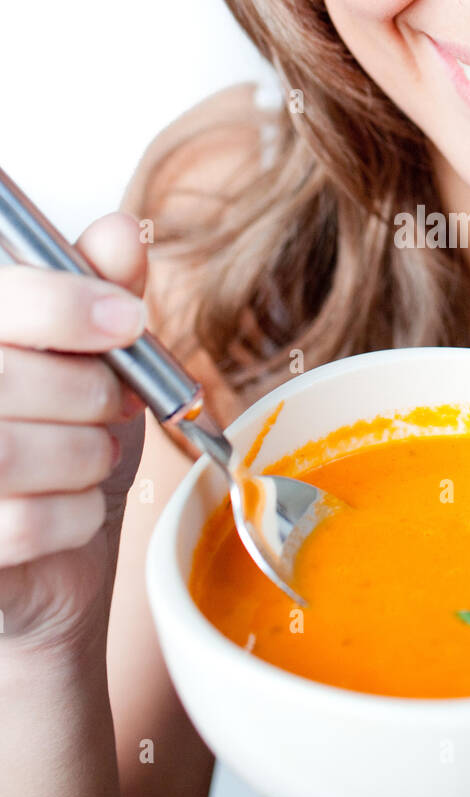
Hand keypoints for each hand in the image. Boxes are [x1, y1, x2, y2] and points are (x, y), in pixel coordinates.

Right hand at [0, 212, 148, 652]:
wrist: (45, 563)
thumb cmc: (59, 446)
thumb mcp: (91, 359)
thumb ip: (98, 292)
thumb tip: (121, 233)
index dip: (64, 304)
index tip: (130, 320)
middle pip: (5, 378)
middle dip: (86, 392)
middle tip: (111, 406)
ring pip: (9, 452)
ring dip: (82, 455)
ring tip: (91, 455)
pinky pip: (20, 523)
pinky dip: (74, 516)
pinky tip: (72, 509)